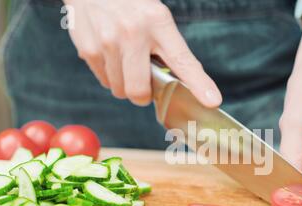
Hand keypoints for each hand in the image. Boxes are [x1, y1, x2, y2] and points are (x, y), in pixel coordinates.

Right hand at [63, 0, 221, 106]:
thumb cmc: (131, 6)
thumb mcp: (157, 18)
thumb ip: (169, 49)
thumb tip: (181, 84)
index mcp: (158, 22)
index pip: (183, 61)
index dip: (199, 84)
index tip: (212, 100)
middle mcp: (133, 33)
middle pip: (139, 91)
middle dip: (142, 95)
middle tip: (143, 82)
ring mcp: (108, 42)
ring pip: (120, 90)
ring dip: (125, 83)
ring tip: (125, 60)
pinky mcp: (88, 49)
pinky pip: (104, 81)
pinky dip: (110, 75)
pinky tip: (111, 55)